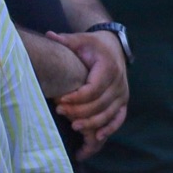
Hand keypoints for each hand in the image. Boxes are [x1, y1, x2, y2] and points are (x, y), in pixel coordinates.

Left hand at [50, 31, 129, 155]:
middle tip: (60, 112)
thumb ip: (66, 40)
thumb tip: (49, 35)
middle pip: (100, 104)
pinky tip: (97, 137)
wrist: (114, 46)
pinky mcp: (123, 101)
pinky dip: (109, 128)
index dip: (77, 98)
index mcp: (108, 68)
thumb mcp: (81, 39)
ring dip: (91, 123)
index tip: (60, 100)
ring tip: (73, 127)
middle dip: (79, 111)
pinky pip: (119, 118)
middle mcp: (119, 82)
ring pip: (108, 114)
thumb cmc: (93, 45)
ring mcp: (123, 93)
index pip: (94, 88)